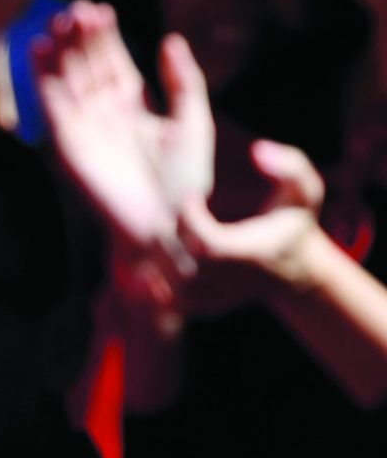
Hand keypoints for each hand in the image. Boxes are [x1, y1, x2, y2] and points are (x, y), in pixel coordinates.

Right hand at [34, 0, 213, 299]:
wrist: (166, 226)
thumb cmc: (186, 182)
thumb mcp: (192, 122)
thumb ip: (183, 82)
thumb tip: (171, 39)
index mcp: (135, 105)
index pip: (114, 61)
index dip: (106, 37)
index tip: (100, 9)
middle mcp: (105, 112)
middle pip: (87, 65)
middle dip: (80, 38)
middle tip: (76, 9)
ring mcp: (84, 126)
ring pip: (67, 79)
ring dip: (60, 51)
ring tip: (58, 21)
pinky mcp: (67, 143)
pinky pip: (51, 104)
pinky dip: (41, 78)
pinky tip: (37, 50)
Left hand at [176, 140, 325, 314]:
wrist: (292, 272)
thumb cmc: (293, 224)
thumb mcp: (305, 191)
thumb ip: (290, 165)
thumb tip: (257, 151)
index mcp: (251, 255)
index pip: (206, 245)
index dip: (189, 217)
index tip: (192, 196)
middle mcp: (229, 283)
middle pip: (178, 258)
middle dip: (169, 227)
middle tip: (175, 210)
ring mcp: (211, 299)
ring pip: (165, 275)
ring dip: (160, 246)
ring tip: (172, 226)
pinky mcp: (198, 307)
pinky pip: (162, 296)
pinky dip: (153, 274)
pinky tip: (162, 250)